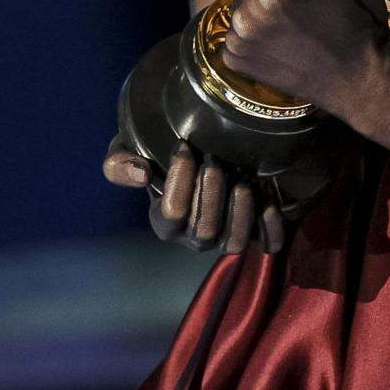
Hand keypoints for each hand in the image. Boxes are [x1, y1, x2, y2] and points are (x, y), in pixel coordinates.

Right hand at [102, 134, 285, 253]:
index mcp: (165, 223)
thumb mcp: (129, 151)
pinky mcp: (255, 233)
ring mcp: (225, 237)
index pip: (170, 214)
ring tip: (243, 179)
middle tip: (216, 160)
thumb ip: (120, 163)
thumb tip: (140, 173)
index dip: (178, 181)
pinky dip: (269, 223)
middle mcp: (194, 236)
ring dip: (240, 210)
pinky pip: (267, 243)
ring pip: (234, 242)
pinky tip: (266, 195)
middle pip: (204, 232)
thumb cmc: (160, 153)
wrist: (200, 151)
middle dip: (211, 194)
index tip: (185, 146)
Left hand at [217, 0, 389, 117]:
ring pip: (240, 1)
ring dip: (257, 3)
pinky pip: (237, 30)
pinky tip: (277, 38)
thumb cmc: (360, 28)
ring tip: (286, 16)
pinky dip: (253, 31)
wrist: (361, 82)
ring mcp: (239, 40)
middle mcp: (247, 14)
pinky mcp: (236, 60)